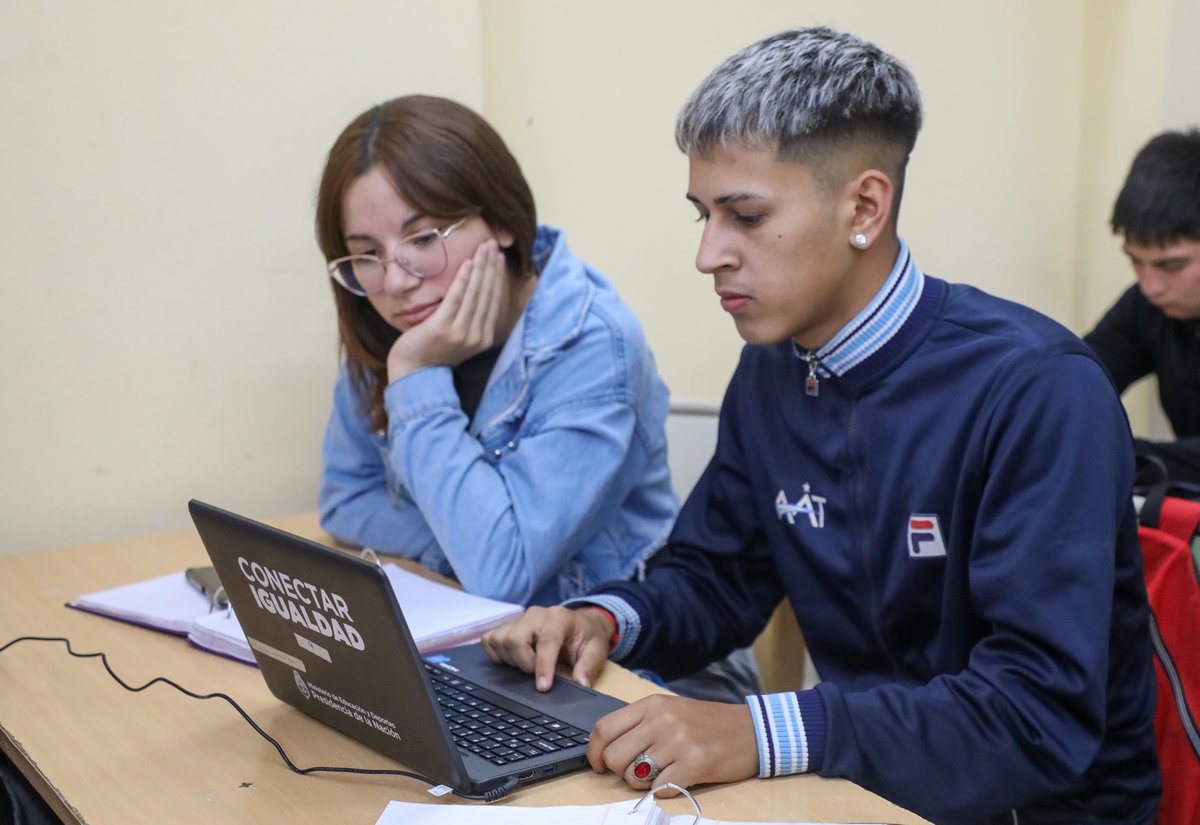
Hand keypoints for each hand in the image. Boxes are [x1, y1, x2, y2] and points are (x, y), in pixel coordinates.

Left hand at [386, 239, 507, 379]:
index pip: (494, 301)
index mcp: (483, 338)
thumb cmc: (433, 351)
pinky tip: (467, 263)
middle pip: (487, 294)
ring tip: (483, 247)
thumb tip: (479, 292)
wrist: (412, 372)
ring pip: (475, 294)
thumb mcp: (460, 338)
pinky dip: (463, 280)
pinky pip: (456, 299)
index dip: (497, 277)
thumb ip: (472, 320)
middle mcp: (476, 336)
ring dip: (481, 267)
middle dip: (491, 266)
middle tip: (493, 244)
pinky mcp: (442, 329)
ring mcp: (460, 333)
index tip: (498, 257)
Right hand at [480, 606, 612, 691]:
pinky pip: (490, 639)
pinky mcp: (507, 625)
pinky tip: (513, 659)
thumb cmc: (586, 637)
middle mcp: (536, 614)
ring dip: (511, 660)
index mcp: (559, 618)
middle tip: (537, 672)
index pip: (546, 640)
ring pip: (499, 640)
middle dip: (524, 663)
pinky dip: (497, 654)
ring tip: (528, 664)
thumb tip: (581, 685)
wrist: (580, 624)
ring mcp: (519, 618)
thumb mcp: (596, 651)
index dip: (542, 666)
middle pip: (514, 639)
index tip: (543, 688)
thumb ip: (588, 667)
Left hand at [588, 695, 757, 792]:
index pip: (604, 729)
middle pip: (614, 756)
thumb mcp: (669, 710)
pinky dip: (664, 791)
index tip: (598, 765)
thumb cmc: (706, 723)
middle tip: (637, 772)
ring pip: (633, 777)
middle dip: (620, 772)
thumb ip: (639, 725)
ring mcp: (678, 742)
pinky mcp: (694, 764)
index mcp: (651, 704)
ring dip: (642, 783)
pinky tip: (678, 778)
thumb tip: (606, 750)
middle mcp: (661, 720)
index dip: (594, 752)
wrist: (752, 730)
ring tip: (661, 774)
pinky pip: (660, 790)